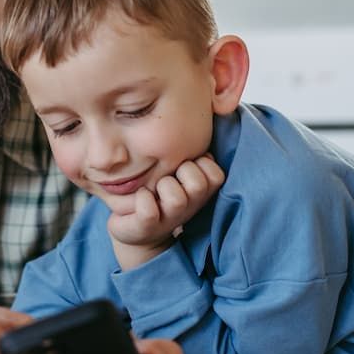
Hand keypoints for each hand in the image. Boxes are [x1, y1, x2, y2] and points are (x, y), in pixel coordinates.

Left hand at [107, 154, 223, 268]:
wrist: (137, 228)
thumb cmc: (160, 191)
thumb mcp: (180, 172)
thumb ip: (191, 153)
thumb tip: (200, 125)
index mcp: (200, 192)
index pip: (217, 175)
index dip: (203, 164)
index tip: (187, 164)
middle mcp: (189, 206)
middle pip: (199, 184)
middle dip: (183, 172)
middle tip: (170, 174)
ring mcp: (169, 219)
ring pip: (176, 199)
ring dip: (164, 186)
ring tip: (155, 187)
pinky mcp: (146, 227)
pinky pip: (148, 211)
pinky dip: (143, 198)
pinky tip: (140, 195)